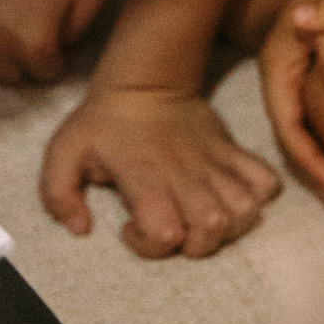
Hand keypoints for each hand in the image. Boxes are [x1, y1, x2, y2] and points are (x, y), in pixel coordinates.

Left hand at [41, 85, 280, 258]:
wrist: (144, 78)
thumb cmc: (102, 121)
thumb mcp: (63, 152)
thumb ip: (58, 194)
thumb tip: (81, 229)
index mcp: (144, 176)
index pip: (165, 234)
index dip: (147, 245)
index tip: (131, 227)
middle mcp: (184, 175)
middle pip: (211, 231)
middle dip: (192, 245)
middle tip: (170, 227)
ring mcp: (214, 164)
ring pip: (244, 213)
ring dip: (226, 227)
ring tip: (198, 217)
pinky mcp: (233, 153)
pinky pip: (266, 183)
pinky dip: (257, 197)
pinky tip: (229, 197)